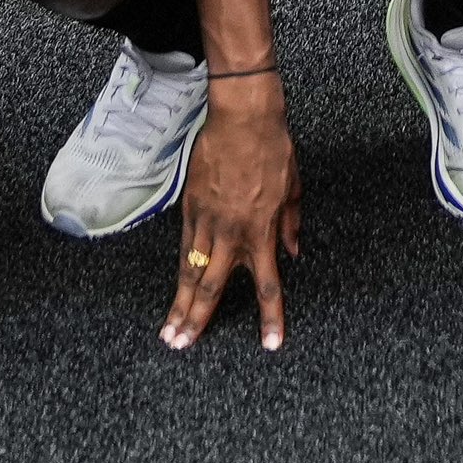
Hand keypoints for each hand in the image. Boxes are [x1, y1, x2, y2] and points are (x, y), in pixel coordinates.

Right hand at [161, 91, 298, 355]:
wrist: (243, 116)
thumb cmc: (273, 146)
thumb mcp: (293, 187)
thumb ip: (289, 223)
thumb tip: (292, 251)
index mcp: (262, 229)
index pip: (268, 283)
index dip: (271, 317)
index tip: (270, 344)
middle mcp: (232, 232)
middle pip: (214, 286)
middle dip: (198, 320)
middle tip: (183, 346)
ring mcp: (207, 221)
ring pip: (192, 271)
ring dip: (180, 303)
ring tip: (169, 331)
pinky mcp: (190, 207)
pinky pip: (184, 246)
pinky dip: (180, 270)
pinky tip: (174, 287)